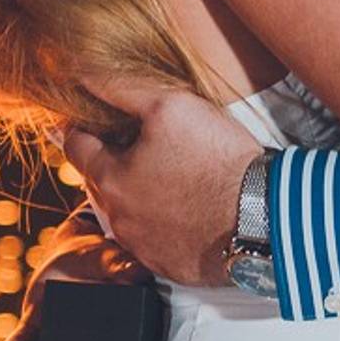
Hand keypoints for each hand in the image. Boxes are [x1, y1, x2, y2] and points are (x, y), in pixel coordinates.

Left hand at [61, 83, 259, 290]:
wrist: (264, 216)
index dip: (83, 125)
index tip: (95, 116)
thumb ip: (120, 88)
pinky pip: (155, 238)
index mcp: (110, 180)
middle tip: (142, 140)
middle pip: (101, 180)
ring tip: (171, 171)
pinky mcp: (171, 266)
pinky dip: (163, 220)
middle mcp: (118, 220)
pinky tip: (188, 203)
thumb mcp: (170, 105)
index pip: (75, 145)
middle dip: (113, 158)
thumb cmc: (218, 159)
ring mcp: (143, 248)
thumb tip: (84, 75)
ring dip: (138, 191)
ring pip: (127, 211)